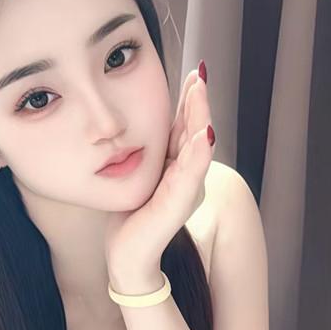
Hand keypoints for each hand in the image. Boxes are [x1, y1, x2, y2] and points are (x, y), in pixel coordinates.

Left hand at [104, 65, 213, 270]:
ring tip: (201, 93)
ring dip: (200, 119)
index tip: (195, 73)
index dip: (191, 101)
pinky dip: (197, 154)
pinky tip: (202, 135)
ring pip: (197, 148)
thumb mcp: (141, 176)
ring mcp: (184, 190)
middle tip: (200, 74)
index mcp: (176, 167)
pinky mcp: (177, 206)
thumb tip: (142, 122)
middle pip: (194, 131)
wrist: (128, 256)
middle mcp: (186, 176)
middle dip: (198, 102)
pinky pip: (190, 175)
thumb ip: (150, 154)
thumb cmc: (132, 217)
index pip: (185, 127)